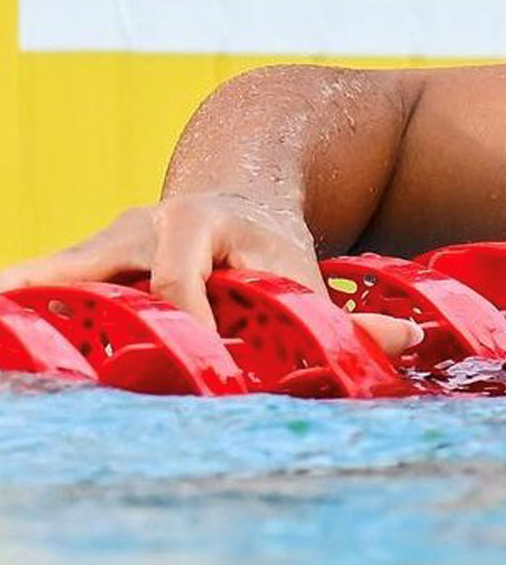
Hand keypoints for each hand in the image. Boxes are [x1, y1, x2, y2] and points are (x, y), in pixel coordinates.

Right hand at [0, 193, 422, 357]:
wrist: (236, 189)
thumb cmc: (270, 247)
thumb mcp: (306, 274)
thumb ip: (352, 315)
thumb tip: (406, 340)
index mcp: (204, 225)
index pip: (186, 283)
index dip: (185, 326)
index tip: (188, 369)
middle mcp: (148, 226)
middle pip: (115, 275)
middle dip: (103, 321)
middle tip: (89, 374)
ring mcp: (111, 241)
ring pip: (67, 271)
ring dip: (37, 295)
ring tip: (7, 330)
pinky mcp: (86, 259)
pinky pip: (48, 279)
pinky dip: (23, 295)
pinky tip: (5, 317)